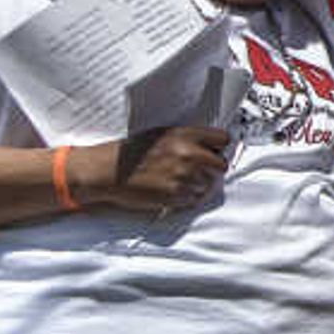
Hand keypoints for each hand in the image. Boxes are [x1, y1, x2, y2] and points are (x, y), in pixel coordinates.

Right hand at [105, 124, 230, 217]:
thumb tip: (208, 145)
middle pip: (221, 164)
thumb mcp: (161, 134)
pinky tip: (173, 190)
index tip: (215, 151)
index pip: (223, 138)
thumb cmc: (132, 152)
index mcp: (184, 134)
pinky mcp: (176, 195)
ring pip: (209, 184)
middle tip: (198, 171)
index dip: (219, 147)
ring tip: (178, 181)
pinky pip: (195, 198)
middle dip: (212, 169)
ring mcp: (184, 175)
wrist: (110, 171)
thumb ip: (187, 138)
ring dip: (198, 185)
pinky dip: (187, 197)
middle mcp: (188, 154)